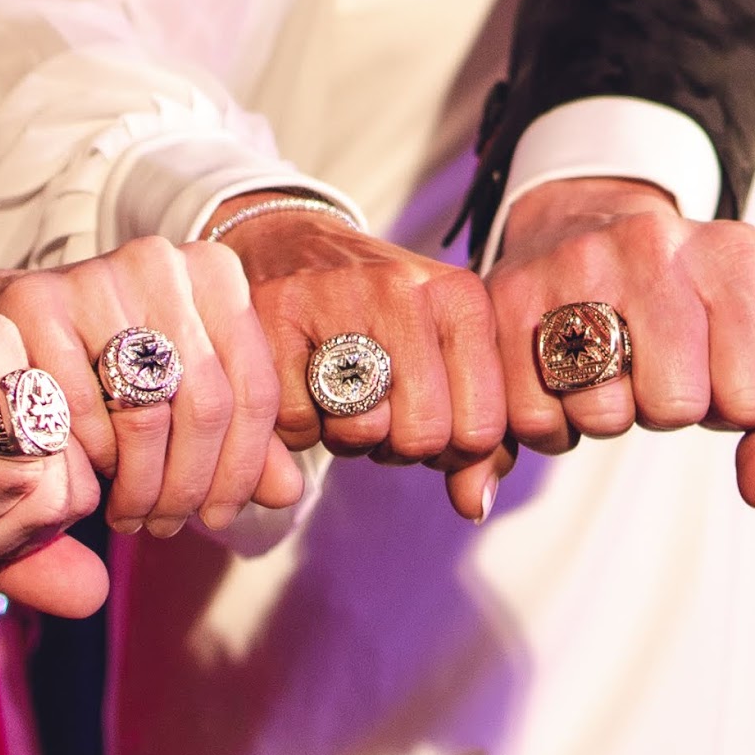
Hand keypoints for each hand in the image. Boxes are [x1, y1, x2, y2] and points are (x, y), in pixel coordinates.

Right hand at [0, 236, 303, 536]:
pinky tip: (89, 479)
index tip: (219, 517)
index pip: (255, 389)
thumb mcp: (185, 397)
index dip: (243, 469)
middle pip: (206, 404)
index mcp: (216, 274)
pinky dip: (89, 461)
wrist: (8, 335)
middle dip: (189, 485)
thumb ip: (239, 440)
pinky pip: (80, 410)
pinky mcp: (36, 301)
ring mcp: (97, 275)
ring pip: (146, 412)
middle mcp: (163, 262)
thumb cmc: (112, 373)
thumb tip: (288, 491)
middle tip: (167, 525)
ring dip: (141, 485)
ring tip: (132, 514)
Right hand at [216, 205, 508, 497]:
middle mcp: (404, 288)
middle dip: (397, 446)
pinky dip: (297, 425)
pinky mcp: (273, 312)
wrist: (293, 246)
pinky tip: (301, 382)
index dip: (452, 448)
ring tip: (341, 394)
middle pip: (421, 438)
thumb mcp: (445, 361)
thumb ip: (479, 441)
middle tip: (378, 408)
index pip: (481, 429)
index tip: (428, 418)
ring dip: (346, 438)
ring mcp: (336, 295)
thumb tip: (475, 507)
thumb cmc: (382, 323)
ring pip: (360, 433)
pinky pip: (298, 425)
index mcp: (461, 298)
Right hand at [484, 176, 754, 510]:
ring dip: (605, 415)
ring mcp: (574, 262)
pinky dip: (551, 421)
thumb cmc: (691, 305)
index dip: (735, 407)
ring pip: (600, 416)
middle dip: (665, 410)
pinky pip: (533, 417)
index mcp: (731, 257)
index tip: (717, 371)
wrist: (589, 221)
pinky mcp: (507, 293)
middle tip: (653, 369)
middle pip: (673, 408)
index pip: (754, 397)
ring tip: (607, 368)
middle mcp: (653, 244)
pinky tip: (561, 376)